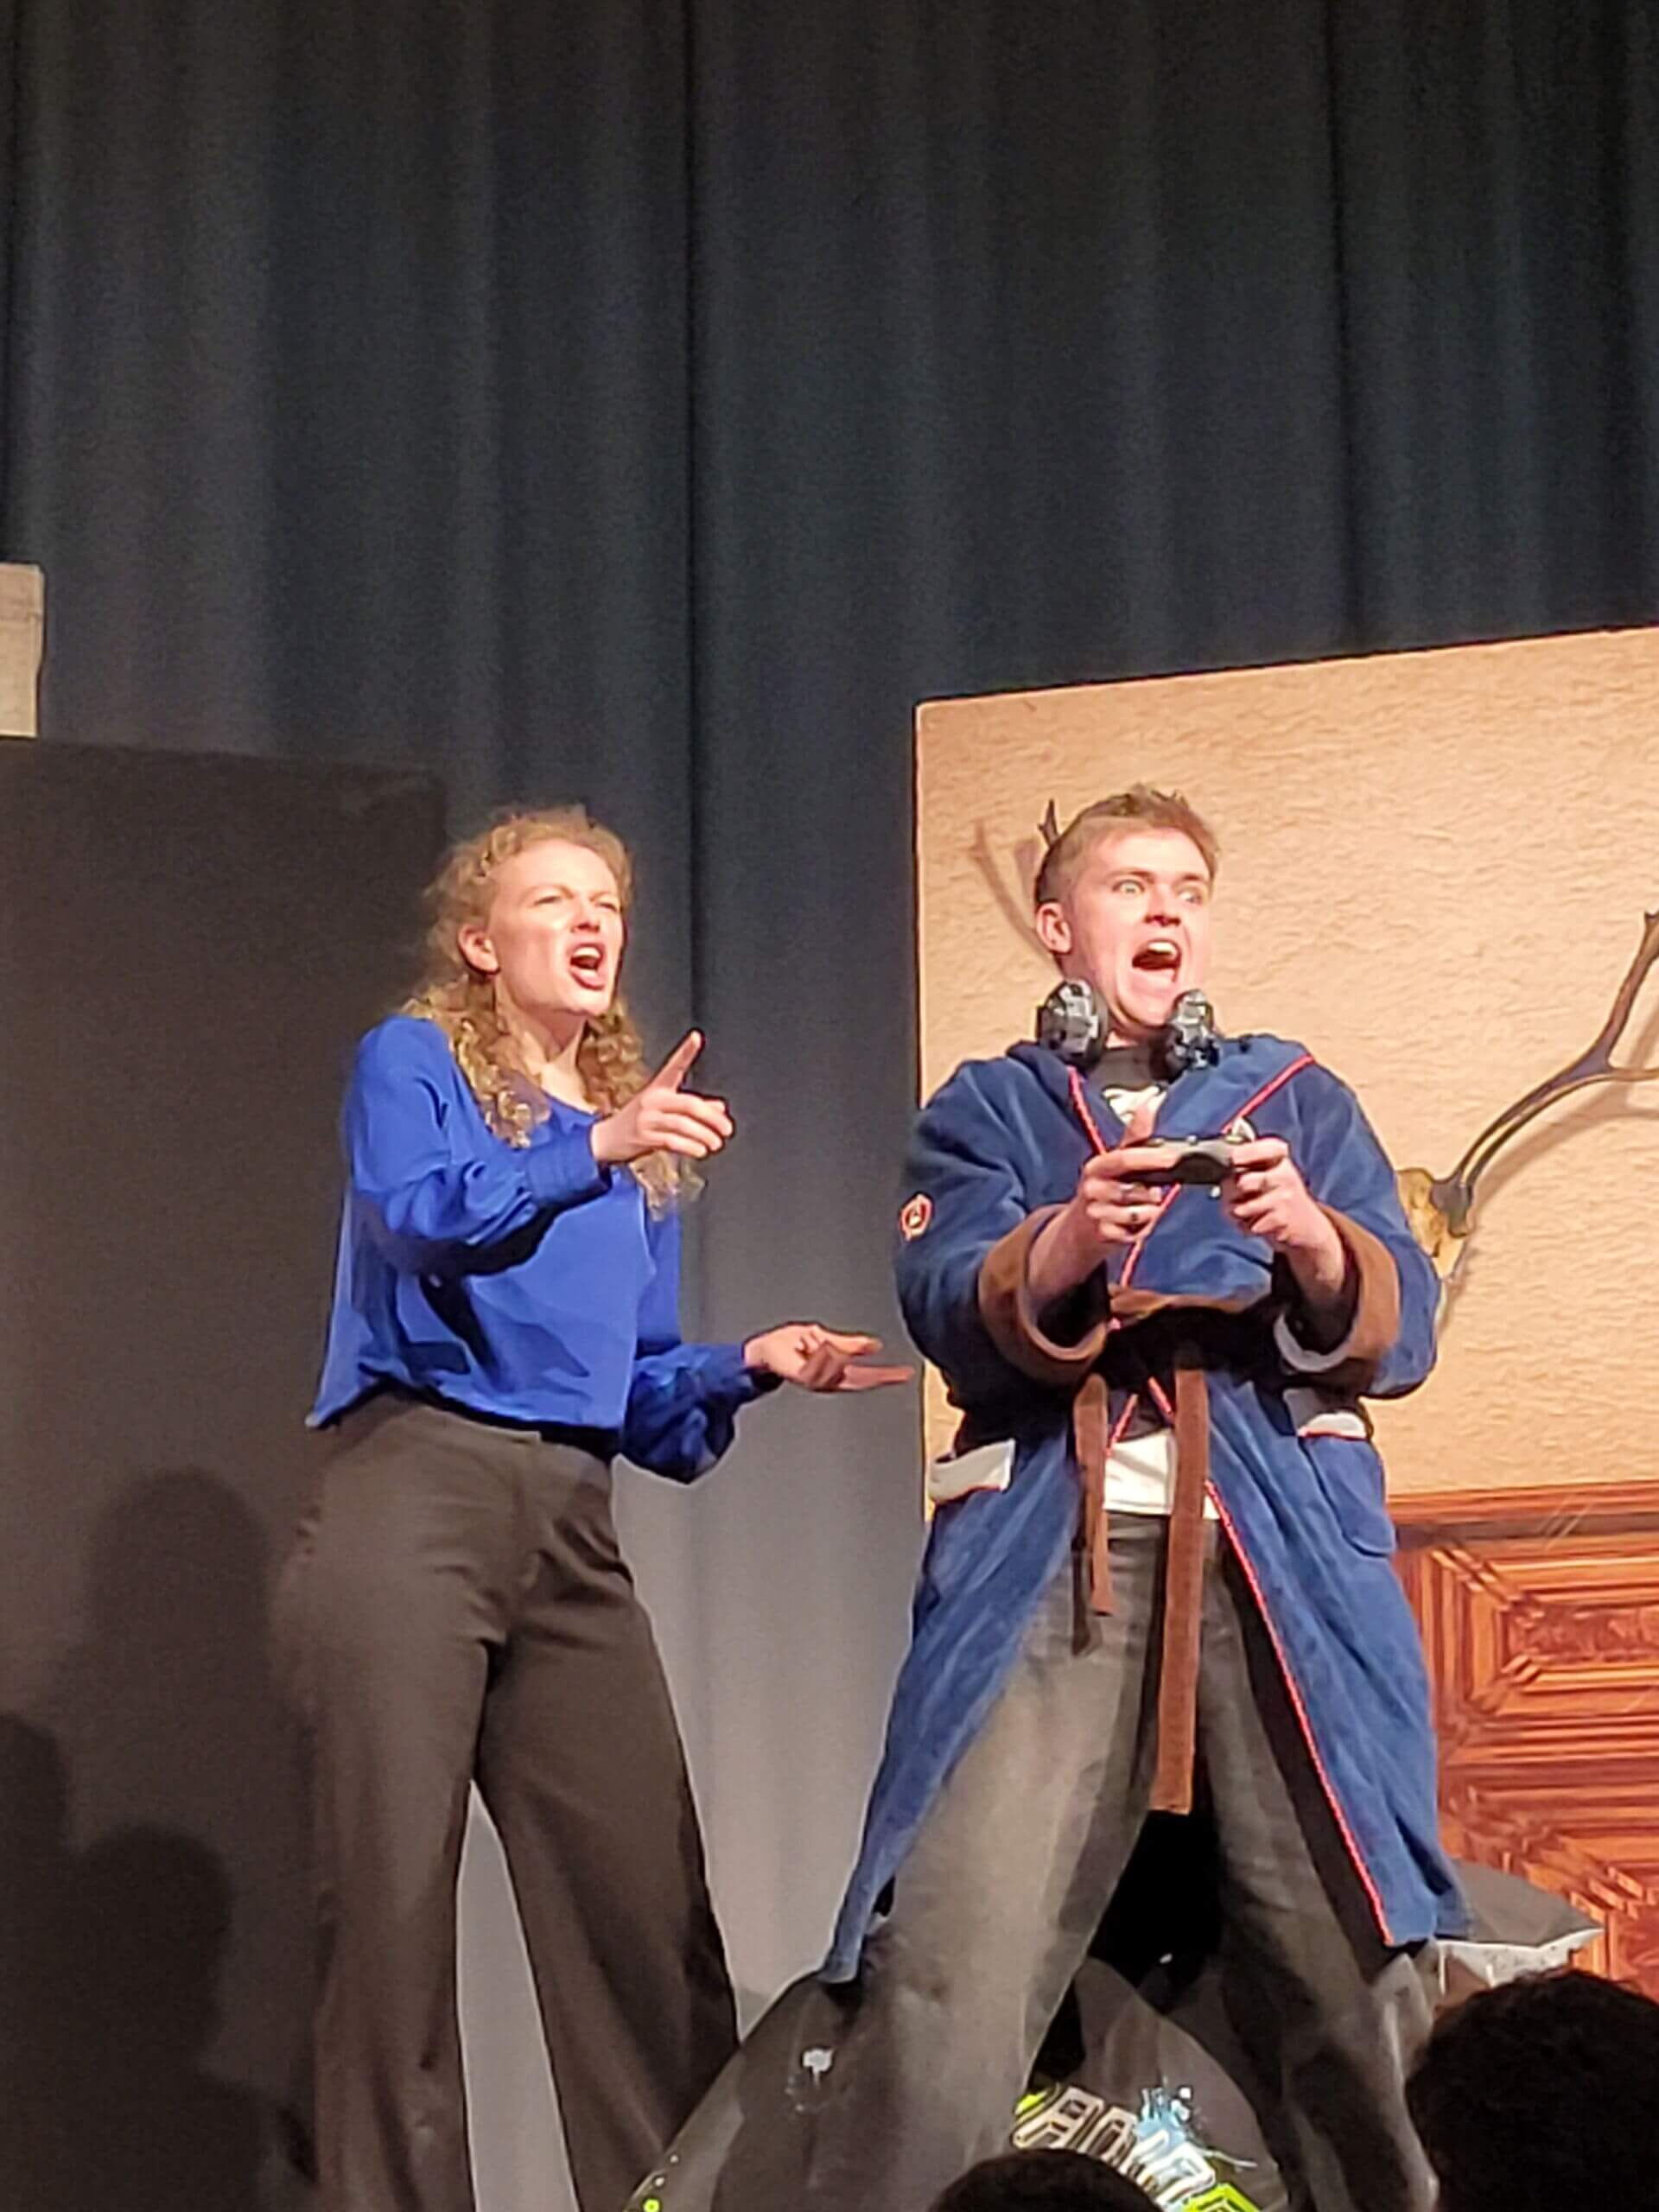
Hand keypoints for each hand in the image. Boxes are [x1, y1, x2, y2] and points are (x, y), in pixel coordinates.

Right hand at [591, 1031, 734, 1165]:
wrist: (605, 1140)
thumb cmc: (638, 1122)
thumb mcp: (663, 1110)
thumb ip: (692, 1109)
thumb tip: (720, 1108)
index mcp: (658, 1088)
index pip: (674, 1066)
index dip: (686, 1051)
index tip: (697, 1037)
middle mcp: (652, 1099)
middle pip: (689, 1104)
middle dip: (712, 1118)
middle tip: (726, 1129)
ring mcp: (647, 1118)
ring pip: (682, 1124)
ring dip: (703, 1135)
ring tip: (716, 1143)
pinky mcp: (643, 1136)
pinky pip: (671, 1140)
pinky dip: (689, 1146)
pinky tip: (700, 1151)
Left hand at [742, 1324, 913, 1393]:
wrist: (760, 1353)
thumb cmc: (785, 1347)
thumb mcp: (824, 1338)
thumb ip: (848, 1344)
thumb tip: (875, 1345)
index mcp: (835, 1372)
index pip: (867, 1375)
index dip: (888, 1375)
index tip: (907, 1374)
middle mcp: (828, 1380)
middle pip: (857, 1375)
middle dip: (873, 1372)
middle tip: (890, 1369)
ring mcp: (816, 1380)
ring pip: (837, 1361)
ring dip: (824, 1344)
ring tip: (808, 1340)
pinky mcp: (803, 1377)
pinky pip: (821, 1363)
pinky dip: (816, 1348)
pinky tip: (808, 1344)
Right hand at [1028, 1105, 1181, 1304]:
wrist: (1079, 1229)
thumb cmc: (1104, 1190)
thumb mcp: (1115, 1162)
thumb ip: (1135, 1135)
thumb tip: (1150, 1104)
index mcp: (1096, 1166)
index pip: (1125, 1158)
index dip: (1150, 1158)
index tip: (1172, 1158)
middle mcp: (1092, 1188)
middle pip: (1139, 1190)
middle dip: (1152, 1194)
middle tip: (1148, 1194)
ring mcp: (1096, 1213)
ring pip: (1142, 1213)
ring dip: (1149, 1213)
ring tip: (1138, 1210)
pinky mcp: (1103, 1235)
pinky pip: (1138, 1232)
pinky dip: (1141, 1229)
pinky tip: (1132, 1224)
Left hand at [1222, 1137, 1346, 1308]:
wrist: (1305, 1224)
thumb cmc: (1276, 1194)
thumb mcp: (1267, 1171)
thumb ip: (1245, 1163)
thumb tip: (1222, 1160)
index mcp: (1279, 1156)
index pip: (1264, 1149)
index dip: (1245, 1153)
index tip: (1233, 1159)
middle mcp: (1285, 1173)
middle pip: (1242, 1182)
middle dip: (1229, 1194)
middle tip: (1232, 1197)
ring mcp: (1285, 1196)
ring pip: (1243, 1207)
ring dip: (1237, 1214)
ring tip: (1245, 1213)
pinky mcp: (1282, 1218)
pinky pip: (1251, 1225)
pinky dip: (1248, 1228)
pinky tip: (1257, 1223)